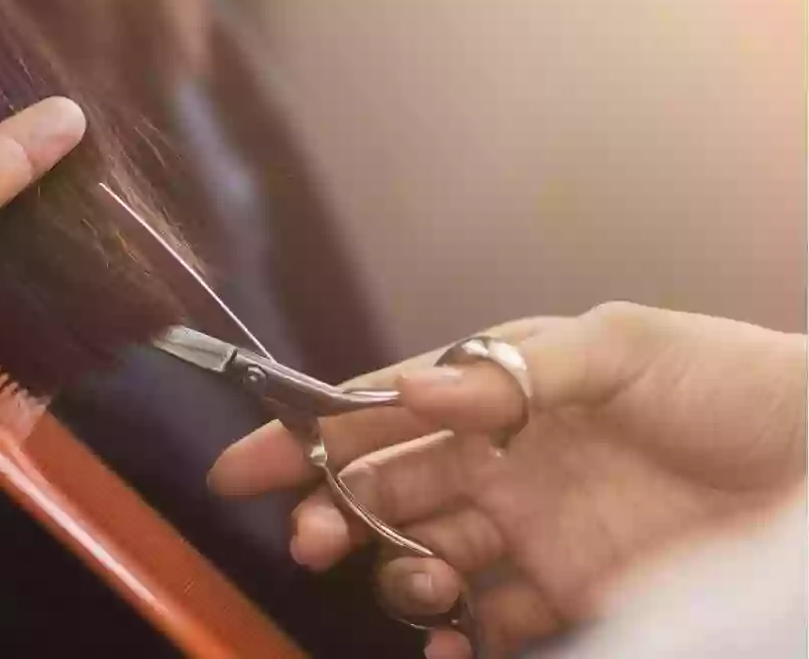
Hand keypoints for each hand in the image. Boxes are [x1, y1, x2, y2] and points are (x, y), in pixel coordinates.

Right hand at [209, 303, 805, 657]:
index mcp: (501, 395)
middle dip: (334, 512)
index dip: (310, 437)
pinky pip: (489, 626)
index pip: (385, 414)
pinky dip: (454, 640)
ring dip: (396, 573)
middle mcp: (504, 464)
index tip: (243, 465)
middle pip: (389, 491)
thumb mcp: (625, 348)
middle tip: (313, 540)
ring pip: (426, 558)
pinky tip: (449, 643)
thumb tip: (410, 393)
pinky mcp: (570, 598)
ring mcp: (533, 535)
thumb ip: (512, 370)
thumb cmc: (734, 385)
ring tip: (421, 581)